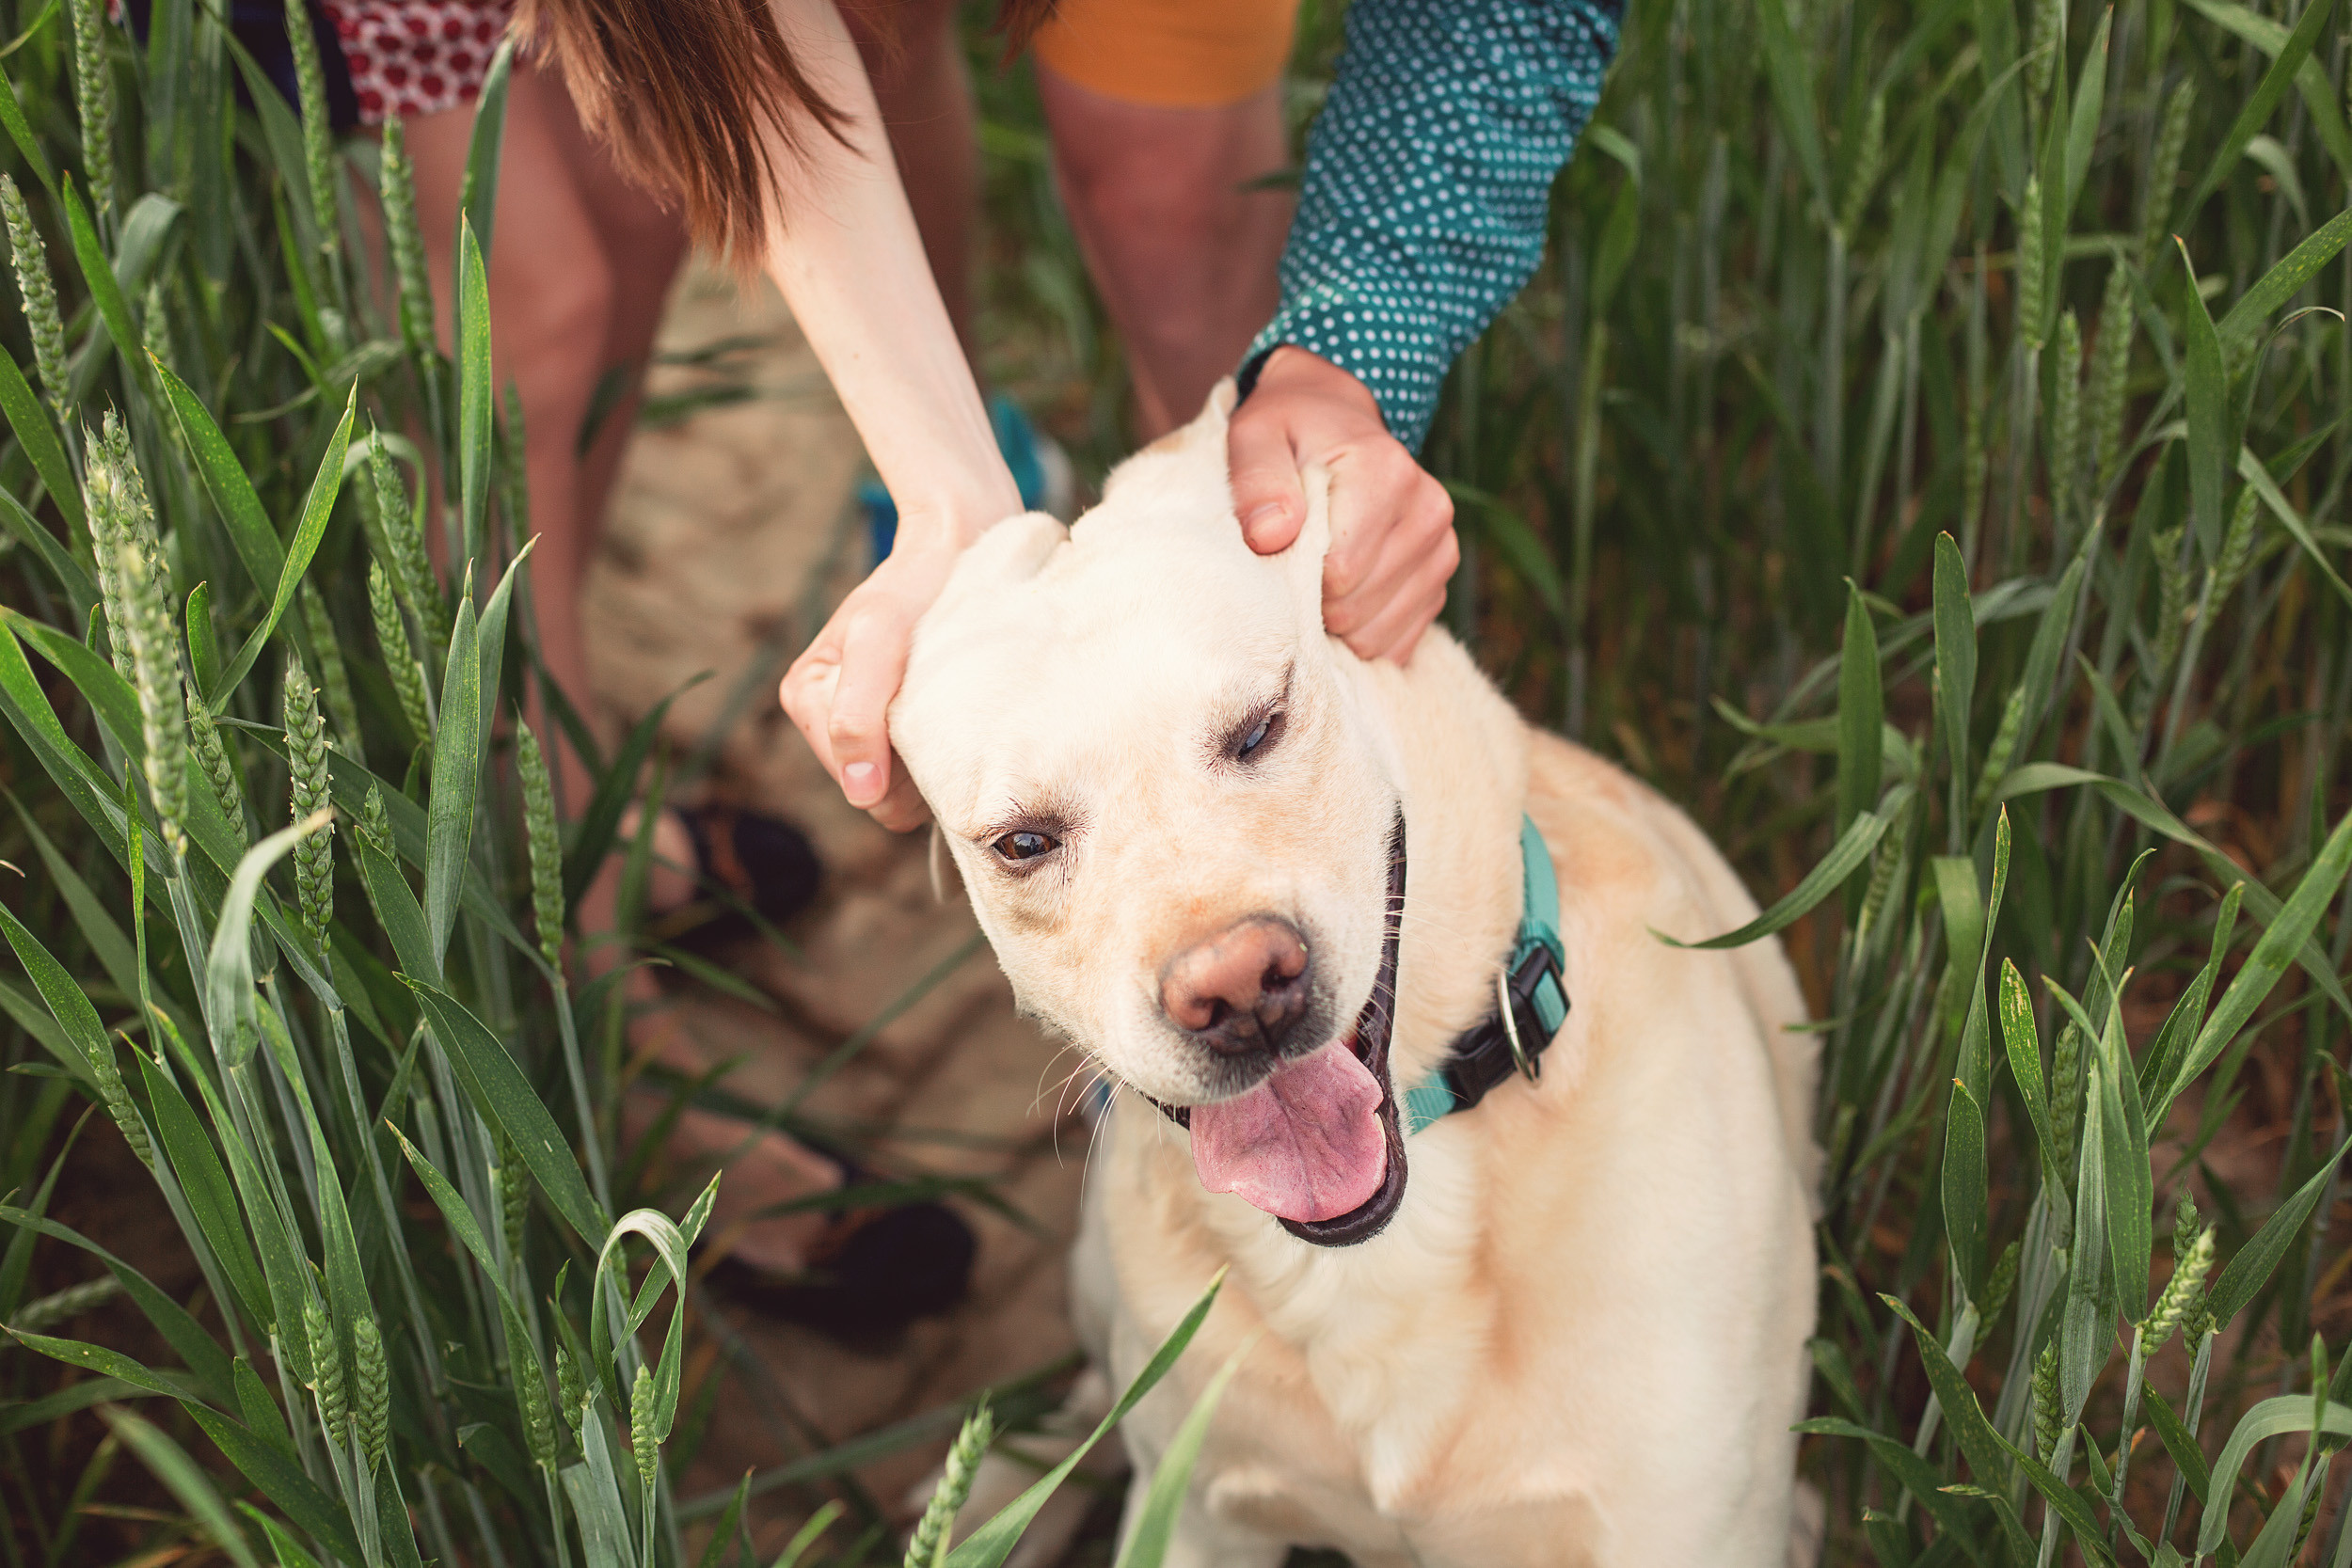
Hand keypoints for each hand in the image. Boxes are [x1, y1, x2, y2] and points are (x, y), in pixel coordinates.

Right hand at [779, 527, 966, 831]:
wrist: (957, 548)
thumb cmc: (915, 588)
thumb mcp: (878, 640)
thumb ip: (857, 717)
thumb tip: (860, 793)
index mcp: (805, 699)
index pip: (860, 788)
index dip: (901, 764)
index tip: (923, 708)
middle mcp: (828, 718)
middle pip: (883, 796)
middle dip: (918, 762)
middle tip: (942, 704)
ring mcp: (868, 723)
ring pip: (907, 788)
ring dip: (936, 753)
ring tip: (948, 698)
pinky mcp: (901, 721)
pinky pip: (924, 771)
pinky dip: (948, 746)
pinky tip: (954, 704)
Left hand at [1228, 346, 1458, 661]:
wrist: (1335, 422)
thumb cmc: (1290, 433)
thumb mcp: (1256, 437)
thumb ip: (1257, 482)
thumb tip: (1269, 536)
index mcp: (1386, 473)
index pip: (1339, 571)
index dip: (1295, 577)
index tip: (1276, 552)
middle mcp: (1429, 511)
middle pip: (1356, 608)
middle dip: (1313, 602)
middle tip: (1292, 565)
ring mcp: (1442, 547)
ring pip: (1375, 634)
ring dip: (1335, 624)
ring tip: (1317, 577)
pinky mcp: (1439, 576)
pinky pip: (1396, 643)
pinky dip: (1360, 635)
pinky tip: (1341, 598)